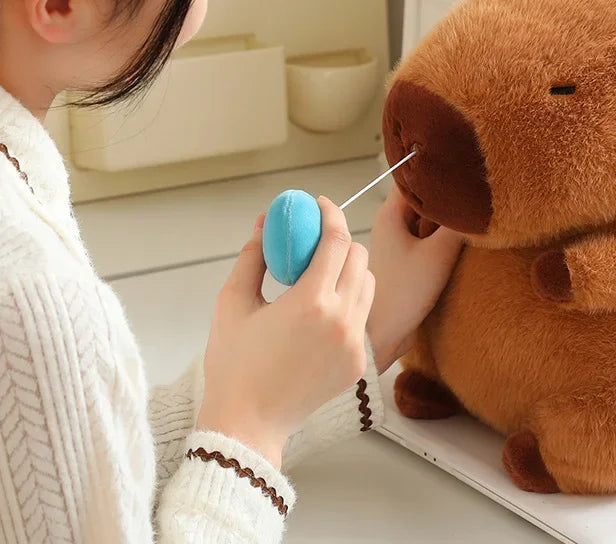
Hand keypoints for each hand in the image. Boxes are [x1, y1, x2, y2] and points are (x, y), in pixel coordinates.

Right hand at [197, 198, 374, 468]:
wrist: (247, 424)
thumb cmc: (233, 363)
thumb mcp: (232, 302)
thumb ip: (253, 256)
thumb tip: (264, 222)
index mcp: (311, 302)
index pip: (337, 241)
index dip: (331, 214)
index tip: (320, 204)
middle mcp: (342, 320)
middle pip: (360, 258)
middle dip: (342, 241)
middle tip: (318, 240)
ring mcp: (355, 344)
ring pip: (369, 286)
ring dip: (351, 270)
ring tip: (321, 274)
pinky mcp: (358, 362)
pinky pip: (363, 317)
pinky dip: (350, 302)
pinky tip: (323, 309)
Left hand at [367, 186, 463, 372]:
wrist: (383, 335)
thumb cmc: (403, 293)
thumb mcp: (437, 255)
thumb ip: (457, 226)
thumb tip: (476, 202)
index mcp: (390, 214)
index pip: (413, 178)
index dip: (436, 172)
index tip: (462, 171)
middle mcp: (391, 225)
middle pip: (422, 199)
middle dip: (446, 199)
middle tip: (476, 195)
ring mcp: (398, 244)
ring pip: (426, 221)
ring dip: (446, 222)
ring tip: (473, 220)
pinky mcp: (406, 263)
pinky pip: (426, 241)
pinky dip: (442, 240)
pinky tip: (461, 246)